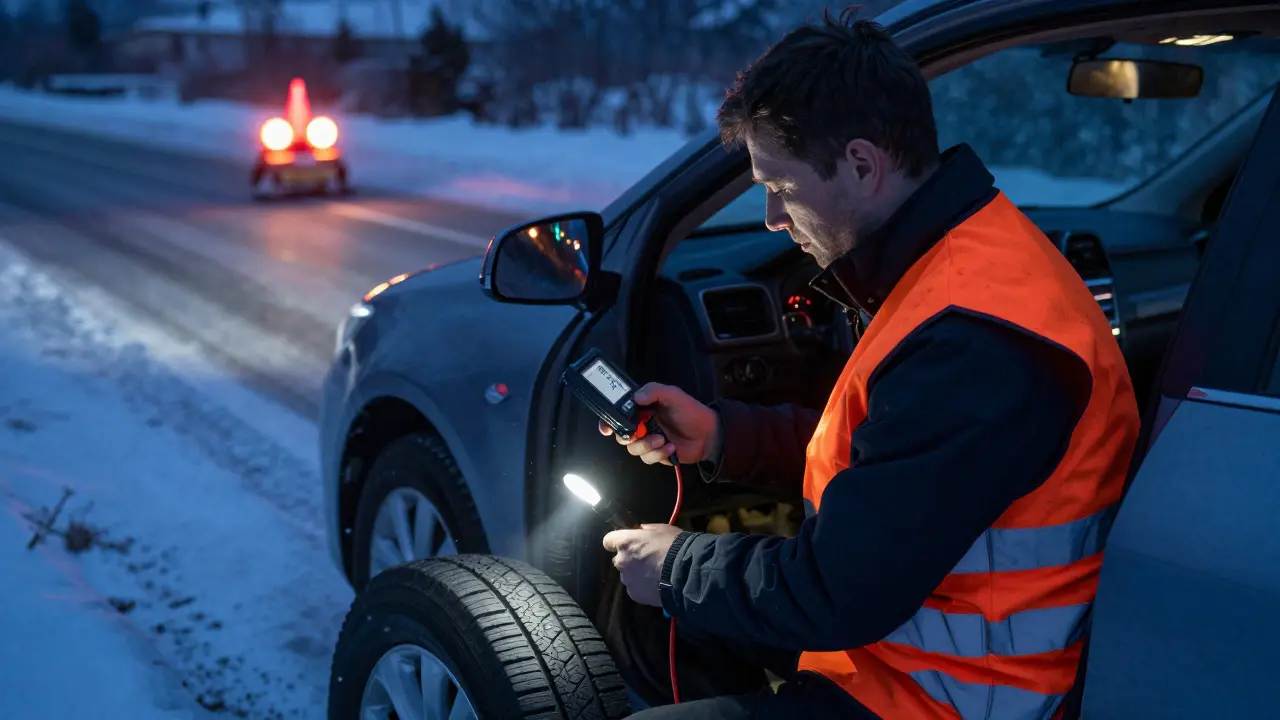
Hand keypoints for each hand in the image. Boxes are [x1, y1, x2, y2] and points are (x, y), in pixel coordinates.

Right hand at [599, 383, 720, 465]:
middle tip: (639, 433)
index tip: (606, 429)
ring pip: (633, 449)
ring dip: (646, 445)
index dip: (608, 421)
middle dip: (628, 436)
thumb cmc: (690, 411)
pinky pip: (647, 458)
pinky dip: (658, 454)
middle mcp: (642, 425)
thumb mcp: (673, 395)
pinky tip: (671, 447)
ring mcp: (648, 441)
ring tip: (662, 440)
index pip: (618, 413)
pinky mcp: (656, 454)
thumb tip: (635, 398)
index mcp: (642, 408)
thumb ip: (653, 391)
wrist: (708, 434)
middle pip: (621, 434)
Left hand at [602, 523, 683, 606]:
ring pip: (627, 575)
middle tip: (646, 560)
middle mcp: (621, 561)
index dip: (616, 542)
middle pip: (619, 559)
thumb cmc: (674, 546)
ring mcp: (627, 579)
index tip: (627, 544)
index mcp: (625, 542)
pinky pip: (635, 588)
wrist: (685, 573)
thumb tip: (640, 531)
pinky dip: (643, 587)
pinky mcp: (634, 594)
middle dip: (629, 559)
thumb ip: (646, 530)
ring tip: (654, 575)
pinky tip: (656, 585)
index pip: (608, 541)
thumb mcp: (662, 529)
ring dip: (636, 574)